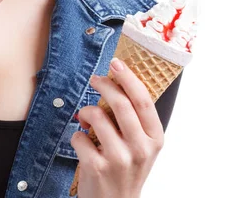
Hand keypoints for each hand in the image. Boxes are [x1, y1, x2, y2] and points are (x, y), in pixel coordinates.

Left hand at [70, 58, 164, 197]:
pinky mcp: (97, 168)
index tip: (116, 63)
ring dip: (86, 112)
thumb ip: (134, 118)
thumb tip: (116, 81)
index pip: (143, 100)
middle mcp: (140, 149)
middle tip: (94, 79)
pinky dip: (77, 135)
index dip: (128, 78)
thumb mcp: (141, 145)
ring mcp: (119, 160)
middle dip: (104, 84)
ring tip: (86, 120)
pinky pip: (79, 136)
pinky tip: (83, 143)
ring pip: (96, 115)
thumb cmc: (126, 169)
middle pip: (120, 103)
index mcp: (154, 138)